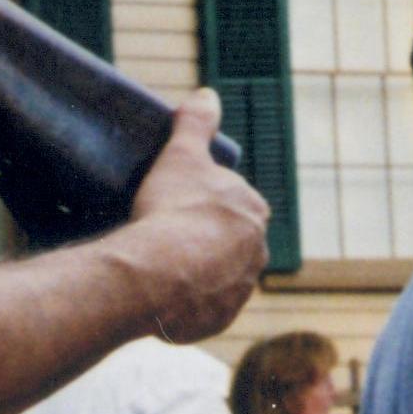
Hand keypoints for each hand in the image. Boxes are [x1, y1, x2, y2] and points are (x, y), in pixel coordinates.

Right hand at [126, 90, 268, 343]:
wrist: (155, 271)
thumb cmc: (171, 207)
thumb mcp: (180, 154)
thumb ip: (196, 122)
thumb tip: (207, 93)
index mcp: (253, 212)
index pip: (234, 204)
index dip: (205, 204)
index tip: (178, 206)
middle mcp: (257, 253)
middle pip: (229, 242)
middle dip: (203, 239)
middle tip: (165, 235)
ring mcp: (240, 290)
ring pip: (217, 276)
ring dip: (197, 272)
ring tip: (160, 266)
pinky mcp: (220, 319)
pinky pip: (203, 308)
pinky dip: (187, 302)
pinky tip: (162, 293)